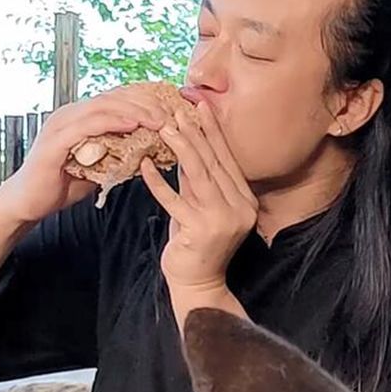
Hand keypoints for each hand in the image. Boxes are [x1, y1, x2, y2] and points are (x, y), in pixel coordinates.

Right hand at [0, 84, 177, 224]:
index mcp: (79, 117)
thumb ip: (117, 156)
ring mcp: (61, 124)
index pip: (116, 99)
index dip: (144, 101)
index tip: (169, 111)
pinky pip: (88, 124)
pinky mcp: (55, 140)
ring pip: (104, 107)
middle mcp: (70, 114)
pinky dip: (112, 122)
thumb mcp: (97, 168)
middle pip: (113, 98)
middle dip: (145, 104)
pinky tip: (132, 126)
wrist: (26, 203)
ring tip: (158, 119)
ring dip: (135, 111)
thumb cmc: (60, 186)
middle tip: (170, 114)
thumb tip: (147, 153)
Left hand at [140, 99, 257, 298]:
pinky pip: (175, 201)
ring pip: (199, 176)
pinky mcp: (199, 231)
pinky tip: (145, 166)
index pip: (227, 159)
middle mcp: (240, 208)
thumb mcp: (202, 206)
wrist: (198, 284)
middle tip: (177, 110)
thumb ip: (198, 180)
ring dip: (181, 149)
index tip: (200, 107)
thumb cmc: (197, 244)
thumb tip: (186, 146)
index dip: (213, 131)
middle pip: (214, 163)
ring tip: (165, 127)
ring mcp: (222, 220)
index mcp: (245, 200)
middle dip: (194, 134)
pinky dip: (159, 182)